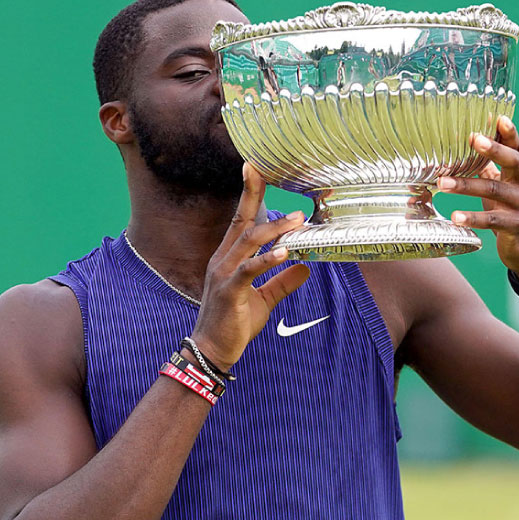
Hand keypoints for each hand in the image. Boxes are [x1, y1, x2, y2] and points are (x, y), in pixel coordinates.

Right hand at [190, 164, 309, 370]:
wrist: (213, 350)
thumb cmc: (235, 324)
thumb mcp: (264, 300)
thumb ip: (282, 281)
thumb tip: (305, 267)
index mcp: (229, 257)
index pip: (240, 219)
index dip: (249, 194)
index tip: (255, 169)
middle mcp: (223, 259)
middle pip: (241, 220)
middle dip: (255, 195)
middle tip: (270, 174)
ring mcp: (224, 273)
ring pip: (249, 240)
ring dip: (275, 229)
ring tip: (298, 220)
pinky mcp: (230, 291)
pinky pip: (249, 269)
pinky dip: (268, 259)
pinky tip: (285, 252)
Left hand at [437, 116, 518, 282]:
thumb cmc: (510, 211)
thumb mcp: (502, 187)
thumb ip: (488, 168)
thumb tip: (463, 147)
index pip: (516, 147)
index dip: (509, 132)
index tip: (499, 117)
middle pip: (512, 161)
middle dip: (492, 149)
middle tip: (473, 138)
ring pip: (493, 190)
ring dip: (465, 185)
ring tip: (442, 182)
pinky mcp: (515, 225)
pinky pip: (491, 219)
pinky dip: (472, 217)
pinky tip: (455, 217)